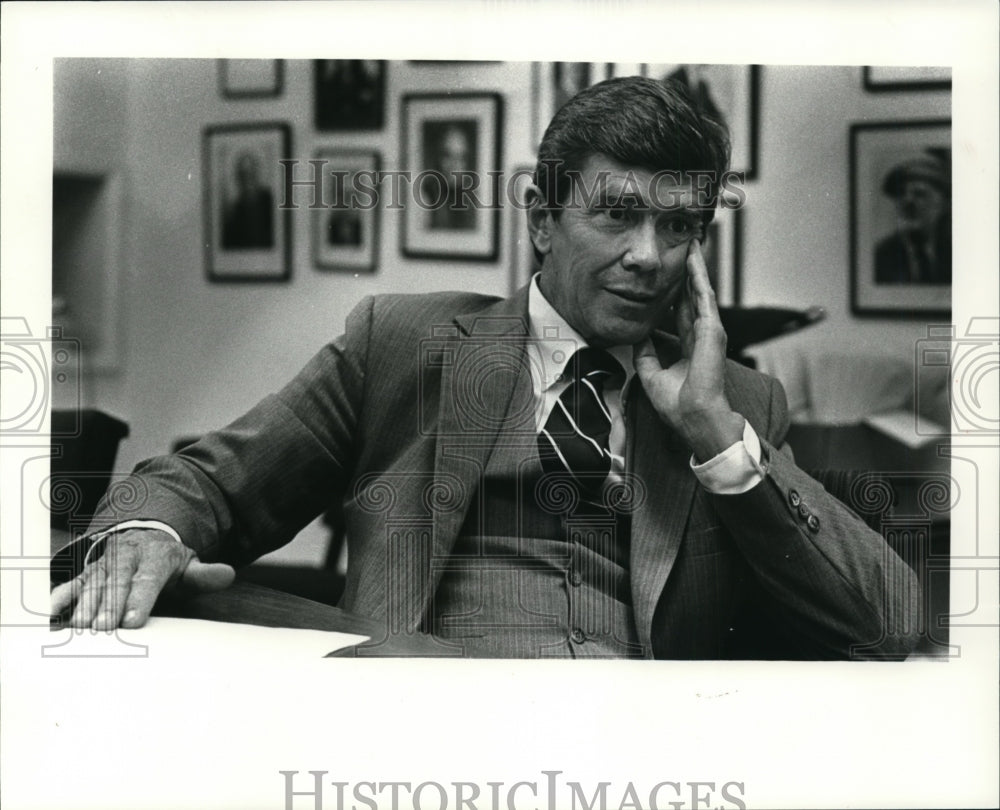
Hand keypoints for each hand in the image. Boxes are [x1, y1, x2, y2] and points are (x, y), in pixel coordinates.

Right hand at [50, 529, 234, 629]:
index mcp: (154, 556)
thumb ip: (206, 574)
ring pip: (92, 583)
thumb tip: (228, 574)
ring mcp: (104, 564)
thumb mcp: (190, 565)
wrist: (145, 536)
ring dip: (83, 604)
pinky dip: (60, 596)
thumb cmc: (169, 562)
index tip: (134, 620)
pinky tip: (51, 612)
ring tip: (78, 627)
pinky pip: (71, 583)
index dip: (140, 599)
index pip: (147, 579)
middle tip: (101, 628)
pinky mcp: (86, 573)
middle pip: (116, 582)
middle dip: (108, 604)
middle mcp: (126, 557)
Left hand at [634, 238, 743, 460]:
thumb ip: (646, 352)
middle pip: (692, 297)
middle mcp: (702, 336)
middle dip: (688, 273)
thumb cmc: (678, 404)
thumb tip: (637, 335)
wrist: (694, 417)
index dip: (676, 294)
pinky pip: (704, 297)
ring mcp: (710, 332)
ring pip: (700, 292)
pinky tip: (695, 260)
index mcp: (690, 346)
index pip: (681, 313)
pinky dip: (700, 277)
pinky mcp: (713, 330)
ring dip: (697, 269)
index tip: (669, 275)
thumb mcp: (652, 374)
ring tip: (692, 245)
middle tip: (685, 249)